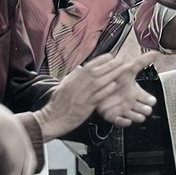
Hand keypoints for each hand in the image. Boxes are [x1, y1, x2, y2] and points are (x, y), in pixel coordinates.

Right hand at [35, 51, 156, 139]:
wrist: (52, 120)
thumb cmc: (57, 105)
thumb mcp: (63, 87)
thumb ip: (72, 77)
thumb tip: (80, 68)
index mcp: (72, 79)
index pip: (88, 66)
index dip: (100, 60)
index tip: (110, 55)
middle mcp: (77, 85)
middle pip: (96, 71)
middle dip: (110, 64)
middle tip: (122, 59)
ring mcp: (82, 95)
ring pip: (99, 81)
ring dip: (112, 74)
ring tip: (123, 68)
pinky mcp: (86, 106)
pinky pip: (98, 96)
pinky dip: (107, 90)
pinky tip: (115, 84)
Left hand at [93, 50, 159, 126]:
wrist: (97, 84)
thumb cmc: (115, 77)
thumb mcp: (129, 68)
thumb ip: (143, 61)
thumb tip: (156, 52)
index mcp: (138, 93)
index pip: (150, 100)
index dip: (150, 100)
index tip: (149, 99)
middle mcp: (133, 102)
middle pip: (146, 110)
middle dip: (145, 110)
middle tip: (142, 107)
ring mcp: (124, 109)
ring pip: (137, 117)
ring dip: (136, 116)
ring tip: (132, 111)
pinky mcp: (115, 116)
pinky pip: (123, 122)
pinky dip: (124, 121)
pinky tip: (122, 116)